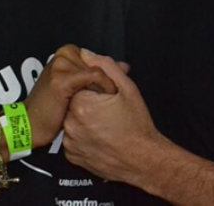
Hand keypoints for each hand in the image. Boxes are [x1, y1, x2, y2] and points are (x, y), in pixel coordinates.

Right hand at [23, 44, 116, 147]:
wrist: (31, 126)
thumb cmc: (54, 110)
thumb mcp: (79, 88)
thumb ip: (102, 73)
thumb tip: (125, 66)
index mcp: (66, 53)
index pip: (97, 58)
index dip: (110, 72)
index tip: (118, 87)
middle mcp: (62, 55)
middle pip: (99, 62)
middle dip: (111, 78)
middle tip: (118, 95)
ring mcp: (61, 66)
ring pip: (99, 69)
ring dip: (108, 84)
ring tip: (113, 100)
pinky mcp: (62, 80)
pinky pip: (94, 76)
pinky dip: (105, 86)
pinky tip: (109, 98)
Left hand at [62, 49, 164, 183]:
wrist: (143, 160)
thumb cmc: (137, 126)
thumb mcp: (127, 88)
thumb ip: (105, 66)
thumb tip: (87, 54)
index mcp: (82, 104)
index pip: (78, 84)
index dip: (94, 87)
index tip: (107, 95)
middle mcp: (71, 124)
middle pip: (73, 102)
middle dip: (88, 102)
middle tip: (108, 111)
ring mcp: (70, 142)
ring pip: (72, 120)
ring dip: (84, 119)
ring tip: (104, 125)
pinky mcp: (72, 156)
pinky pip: (72, 138)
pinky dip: (82, 135)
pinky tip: (99, 136)